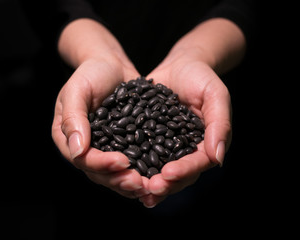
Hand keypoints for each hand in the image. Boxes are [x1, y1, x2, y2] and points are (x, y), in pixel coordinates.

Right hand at [52, 57, 149, 197]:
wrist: (111, 65)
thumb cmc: (91, 73)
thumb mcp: (77, 90)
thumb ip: (73, 117)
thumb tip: (76, 150)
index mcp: (68, 137)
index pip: (83, 159)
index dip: (101, 164)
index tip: (122, 163)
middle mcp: (85, 147)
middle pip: (99, 172)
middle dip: (119, 179)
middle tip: (139, 183)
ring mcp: (104, 147)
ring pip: (115, 172)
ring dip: (130, 181)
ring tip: (148, 185)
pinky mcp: (123, 144)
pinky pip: (130, 161)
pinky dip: (140, 170)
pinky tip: (154, 176)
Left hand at [139, 57, 231, 206]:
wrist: (180, 65)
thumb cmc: (201, 77)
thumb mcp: (215, 95)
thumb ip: (219, 124)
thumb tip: (218, 158)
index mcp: (205, 144)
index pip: (198, 163)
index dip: (185, 170)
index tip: (168, 174)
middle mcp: (185, 149)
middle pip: (178, 173)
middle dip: (164, 183)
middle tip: (149, 189)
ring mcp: (166, 146)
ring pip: (159, 169)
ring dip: (147, 181)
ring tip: (133, 188)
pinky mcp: (149, 138)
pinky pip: (141, 154)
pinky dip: (134, 164)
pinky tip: (120, 171)